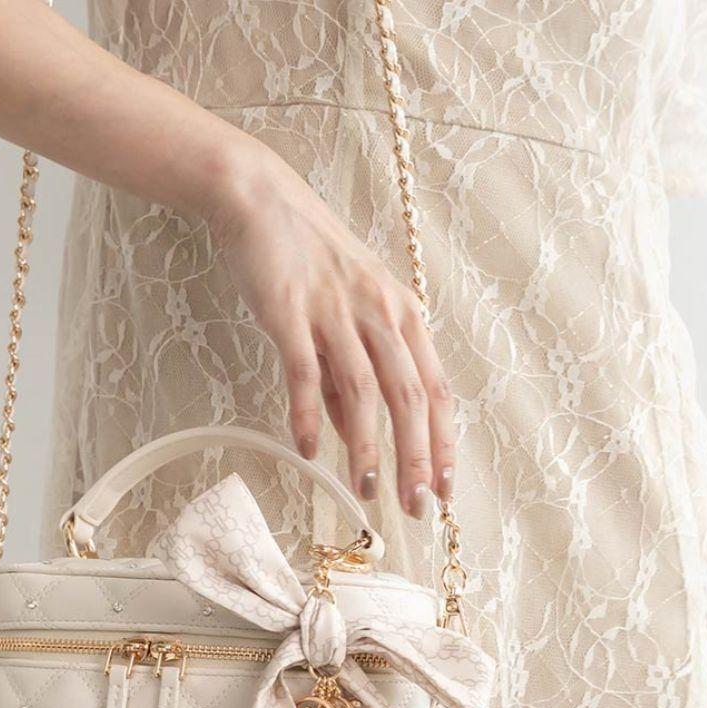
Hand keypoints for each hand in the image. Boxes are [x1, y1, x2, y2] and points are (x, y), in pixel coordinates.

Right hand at [205, 144, 454, 516]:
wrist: (262, 201)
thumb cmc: (309, 262)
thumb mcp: (347, 317)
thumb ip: (352, 380)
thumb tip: (356, 439)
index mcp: (403, 316)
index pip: (437, 390)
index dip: (444, 444)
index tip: (445, 490)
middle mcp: (380, 314)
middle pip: (411, 397)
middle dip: (417, 459)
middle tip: (416, 507)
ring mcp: (337, 311)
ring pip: (365, 391)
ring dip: (369, 448)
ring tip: (367, 492)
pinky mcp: (291, 311)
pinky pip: (306, 371)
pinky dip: (310, 415)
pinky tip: (309, 451)